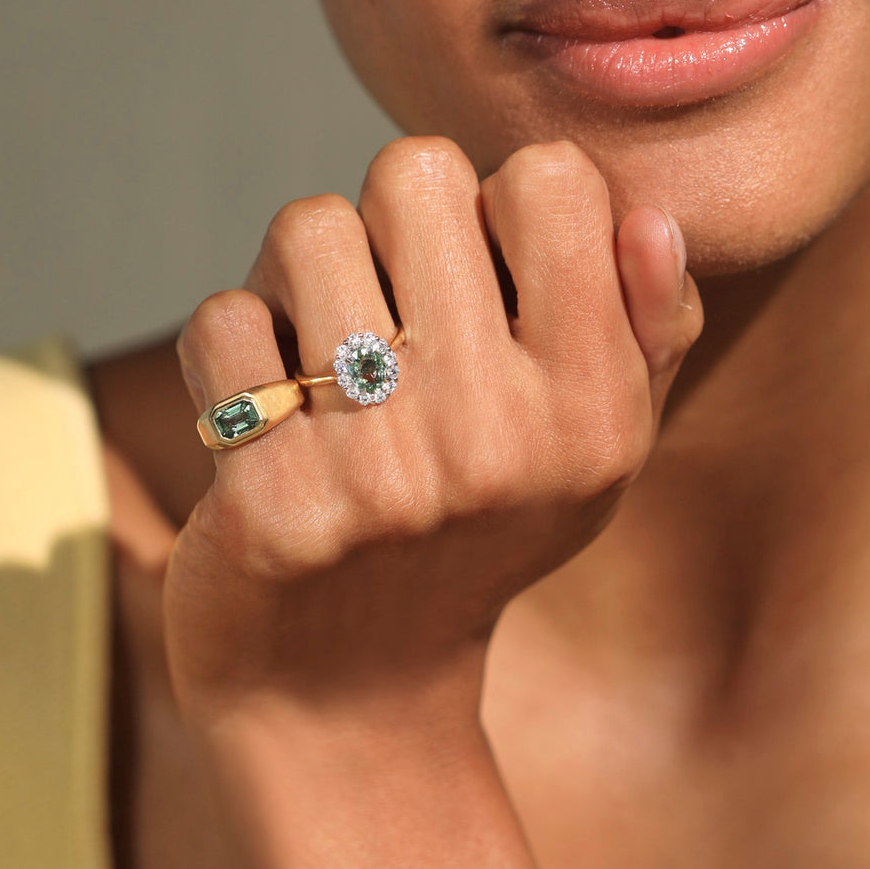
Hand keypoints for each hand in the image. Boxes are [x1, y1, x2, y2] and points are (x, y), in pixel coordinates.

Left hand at [168, 136, 702, 727]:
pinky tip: (260, 415)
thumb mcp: (594, 454)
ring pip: (306, 229)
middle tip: (379, 305)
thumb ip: (646, 331)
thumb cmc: (474, 543)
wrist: (350, 695)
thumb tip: (646, 218)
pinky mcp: (269, 502)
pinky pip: (223, 323)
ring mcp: (379, 470)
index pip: (550, 179)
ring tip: (315, 355)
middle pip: (413, 173)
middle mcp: (496, 435)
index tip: (470, 279)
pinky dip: (227, 354)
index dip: (494, 206)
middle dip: (384, 224)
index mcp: (592, 407)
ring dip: (295, 278)